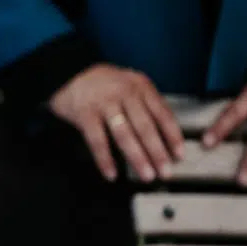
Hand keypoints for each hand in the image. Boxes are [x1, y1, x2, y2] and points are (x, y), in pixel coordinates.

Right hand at [48, 63, 183, 182]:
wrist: (68, 71)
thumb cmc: (102, 83)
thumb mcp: (130, 85)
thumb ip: (145, 104)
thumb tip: (164, 136)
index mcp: (140, 86)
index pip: (162, 114)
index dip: (172, 136)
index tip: (178, 154)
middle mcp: (124, 93)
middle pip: (145, 127)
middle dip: (157, 153)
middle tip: (165, 171)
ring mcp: (104, 103)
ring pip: (124, 135)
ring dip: (137, 158)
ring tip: (146, 174)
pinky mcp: (84, 114)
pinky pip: (97, 141)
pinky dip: (105, 159)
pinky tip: (112, 173)